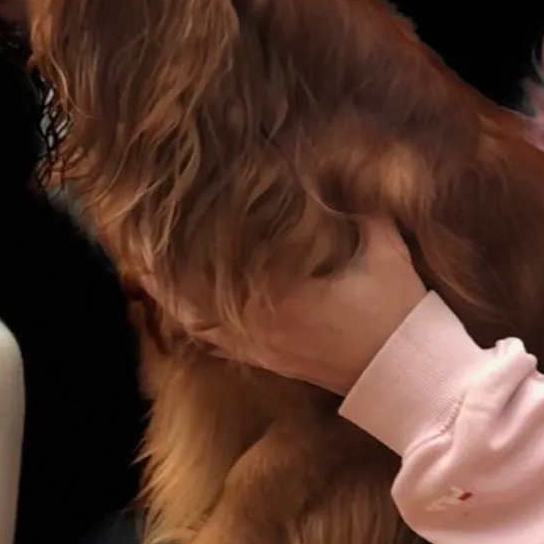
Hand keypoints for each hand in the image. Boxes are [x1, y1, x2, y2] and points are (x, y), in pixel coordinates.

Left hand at [142, 217, 428, 392]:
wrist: (408, 375)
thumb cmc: (398, 312)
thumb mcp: (386, 250)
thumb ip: (362, 209)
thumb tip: (342, 168)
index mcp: (283, 298)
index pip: (218, 273)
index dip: (183, 253)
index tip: (162, 225)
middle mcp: (262, 328)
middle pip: (193, 302)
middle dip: (162, 274)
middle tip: (135, 246)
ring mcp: (263, 350)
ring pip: (200, 326)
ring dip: (172, 299)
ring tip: (146, 273)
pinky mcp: (270, 362)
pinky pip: (219, 344)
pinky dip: (195, 323)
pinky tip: (181, 308)